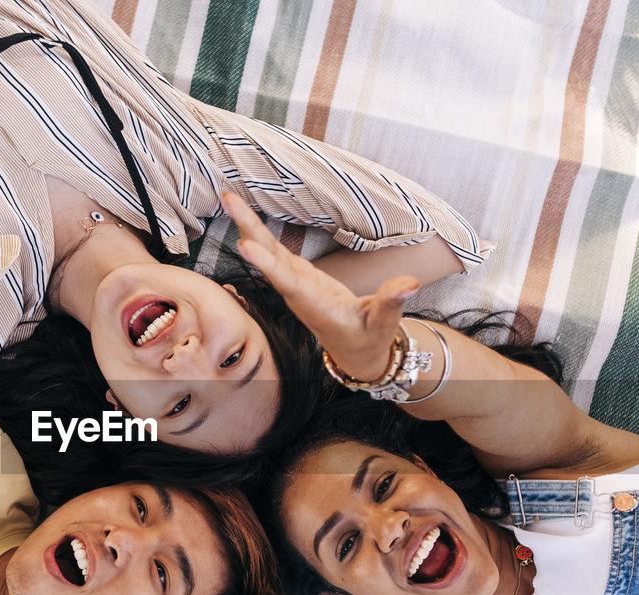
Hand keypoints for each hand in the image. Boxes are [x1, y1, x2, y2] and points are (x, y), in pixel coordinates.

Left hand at [221, 191, 416, 380]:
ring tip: (229, 197)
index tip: (245, 245)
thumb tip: (410, 284)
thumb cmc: (369, 339)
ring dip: (249, 224)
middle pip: (270, 257)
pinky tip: (246, 216)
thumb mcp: (384, 324)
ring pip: (269, 251)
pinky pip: (275, 251)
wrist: (354, 353)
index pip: (288, 283)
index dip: (267, 264)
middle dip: (249, 228)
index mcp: (315, 305)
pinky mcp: (299, 277)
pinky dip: (260, 232)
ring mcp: (296, 283)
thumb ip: (392, 302)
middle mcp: (298, 293)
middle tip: (228, 199)